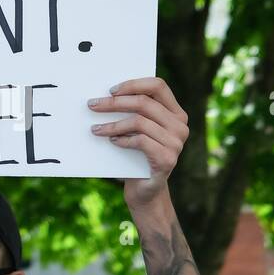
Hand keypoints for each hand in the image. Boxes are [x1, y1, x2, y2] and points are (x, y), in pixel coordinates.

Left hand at [87, 76, 188, 208]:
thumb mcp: (138, 130)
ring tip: (96, 129)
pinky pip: (140, 141)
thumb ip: (134, 112)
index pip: (158, 86)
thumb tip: (106, 94)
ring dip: (113, 124)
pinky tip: (112, 142)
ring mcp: (176, 143)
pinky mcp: (167, 159)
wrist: (145, 190)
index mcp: (176, 113)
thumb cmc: (138, 155)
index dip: (133, 84)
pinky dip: (122, 140)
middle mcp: (180, 126)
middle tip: (93, 105)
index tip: (111, 90)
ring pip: (139, 122)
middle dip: (114, 103)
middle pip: (144, 102)